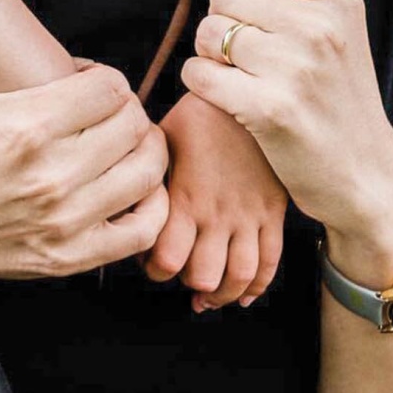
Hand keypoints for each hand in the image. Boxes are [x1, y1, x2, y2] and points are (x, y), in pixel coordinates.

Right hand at [0, 65, 169, 289]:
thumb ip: (4, 55)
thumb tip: (40, 30)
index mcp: (28, 125)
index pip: (110, 87)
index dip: (106, 79)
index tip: (94, 85)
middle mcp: (52, 174)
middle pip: (133, 124)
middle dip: (126, 110)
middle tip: (112, 112)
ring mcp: (65, 219)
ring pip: (147, 170)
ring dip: (145, 149)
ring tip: (131, 143)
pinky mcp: (71, 256)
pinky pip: (143, 229)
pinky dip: (152, 205)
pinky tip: (138, 188)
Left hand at [144, 91, 287, 308]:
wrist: (249, 94)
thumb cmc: (199, 114)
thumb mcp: (161, 140)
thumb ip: (146, 176)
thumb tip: (119, 196)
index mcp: (186, 197)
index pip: (166, 258)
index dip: (154, 270)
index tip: (149, 263)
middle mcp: (217, 214)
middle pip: (203, 277)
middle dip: (187, 286)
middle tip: (179, 280)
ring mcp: (248, 215)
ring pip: (239, 275)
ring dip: (222, 295)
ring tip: (208, 298)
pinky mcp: (272, 211)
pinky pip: (270, 260)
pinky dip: (257, 286)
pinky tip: (243, 295)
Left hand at [181, 0, 392, 245]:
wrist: (366, 176)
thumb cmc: (338, 100)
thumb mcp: (338, 32)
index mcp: (339, 0)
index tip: (241, 1)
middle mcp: (321, 27)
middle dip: (220, 20)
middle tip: (241, 51)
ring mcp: (297, 68)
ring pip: (207, 32)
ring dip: (209, 54)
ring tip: (239, 75)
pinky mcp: (270, 109)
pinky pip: (198, 73)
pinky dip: (201, 83)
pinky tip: (228, 97)